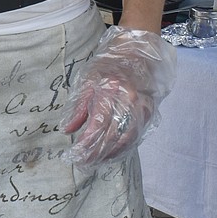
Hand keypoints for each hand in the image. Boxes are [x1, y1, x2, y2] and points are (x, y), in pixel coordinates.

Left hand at [59, 26, 175, 166]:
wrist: (136, 53)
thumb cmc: (108, 66)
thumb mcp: (87, 81)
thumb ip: (78, 107)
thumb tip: (67, 130)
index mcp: (110, 90)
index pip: (97, 125)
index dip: (86, 143)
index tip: (75, 155)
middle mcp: (129, 100)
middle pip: (112, 136)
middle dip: (96, 153)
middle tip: (83, 164)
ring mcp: (141, 107)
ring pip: (126, 139)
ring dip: (110, 154)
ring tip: (95, 162)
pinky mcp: (149, 112)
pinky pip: (136, 135)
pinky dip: (123, 147)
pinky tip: (111, 153)